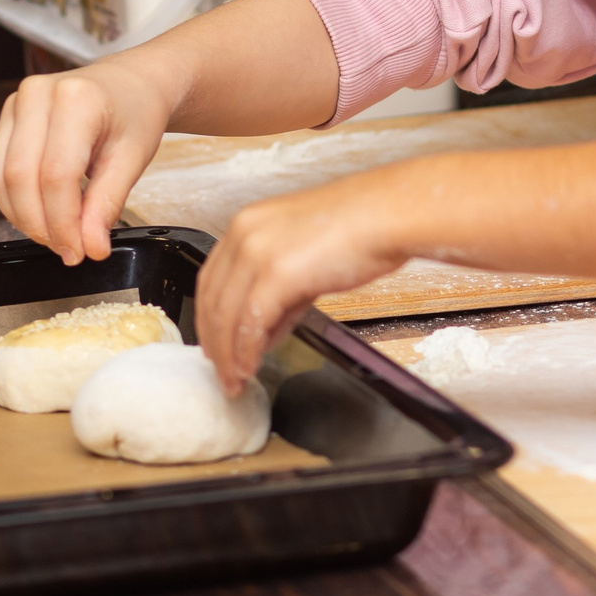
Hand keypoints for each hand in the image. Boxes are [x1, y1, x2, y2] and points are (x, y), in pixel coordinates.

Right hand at [0, 60, 178, 265]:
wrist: (131, 83)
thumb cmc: (135, 113)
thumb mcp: (133, 159)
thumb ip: (107, 204)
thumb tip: (90, 247)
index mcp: (76, 99)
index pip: (56, 174)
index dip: (63, 222)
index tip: (78, 251)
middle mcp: (38, 94)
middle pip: (21, 176)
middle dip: (40, 224)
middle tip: (66, 249)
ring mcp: (16, 103)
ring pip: (0, 177)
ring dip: (23, 216)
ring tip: (56, 234)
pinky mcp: (7, 116)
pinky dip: (14, 201)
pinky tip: (41, 213)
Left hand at [194, 176, 410, 391]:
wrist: (386, 215)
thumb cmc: (358, 228)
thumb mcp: (303, 254)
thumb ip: (278, 289)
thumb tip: (264, 328)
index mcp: (247, 224)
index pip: (211, 280)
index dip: (209, 319)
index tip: (215, 344)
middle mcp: (244, 234)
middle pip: (212, 300)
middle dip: (215, 344)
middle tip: (222, 373)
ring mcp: (257, 253)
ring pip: (226, 316)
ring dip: (229, 355)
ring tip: (236, 381)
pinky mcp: (276, 274)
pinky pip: (251, 323)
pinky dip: (247, 351)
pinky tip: (251, 367)